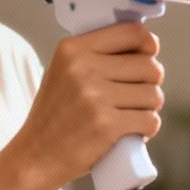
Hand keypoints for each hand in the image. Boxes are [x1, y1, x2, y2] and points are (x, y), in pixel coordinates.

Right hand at [9, 22, 162, 189]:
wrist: (36, 157)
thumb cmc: (56, 115)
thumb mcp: (64, 72)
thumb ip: (96, 55)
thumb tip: (147, 44)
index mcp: (73, 49)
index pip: (132, 33)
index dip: (148, 46)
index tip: (148, 58)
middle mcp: (82, 67)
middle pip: (149, 66)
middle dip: (151, 84)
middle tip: (137, 97)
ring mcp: (94, 97)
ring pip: (153, 95)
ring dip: (150, 108)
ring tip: (132, 115)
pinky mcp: (106, 125)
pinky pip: (150, 120)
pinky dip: (148, 128)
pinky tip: (134, 132)